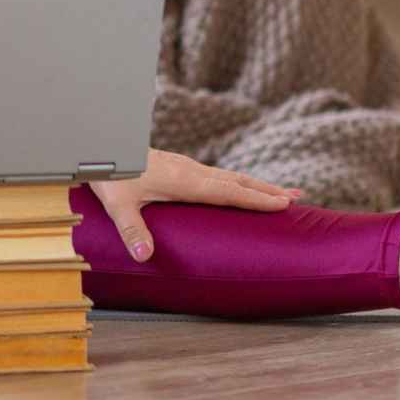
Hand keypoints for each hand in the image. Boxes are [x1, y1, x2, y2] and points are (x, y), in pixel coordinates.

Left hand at [89, 149, 301, 262]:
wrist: (100, 143)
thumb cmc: (109, 174)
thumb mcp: (118, 204)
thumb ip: (132, 230)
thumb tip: (144, 256)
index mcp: (185, 181)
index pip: (229, 192)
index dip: (257, 198)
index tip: (286, 203)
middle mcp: (191, 171)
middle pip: (237, 181)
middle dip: (267, 190)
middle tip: (299, 196)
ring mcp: (185, 166)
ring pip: (228, 176)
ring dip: (255, 184)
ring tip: (279, 192)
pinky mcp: (178, 166)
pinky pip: (216, 176)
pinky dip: (236, 182)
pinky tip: (236, 188)